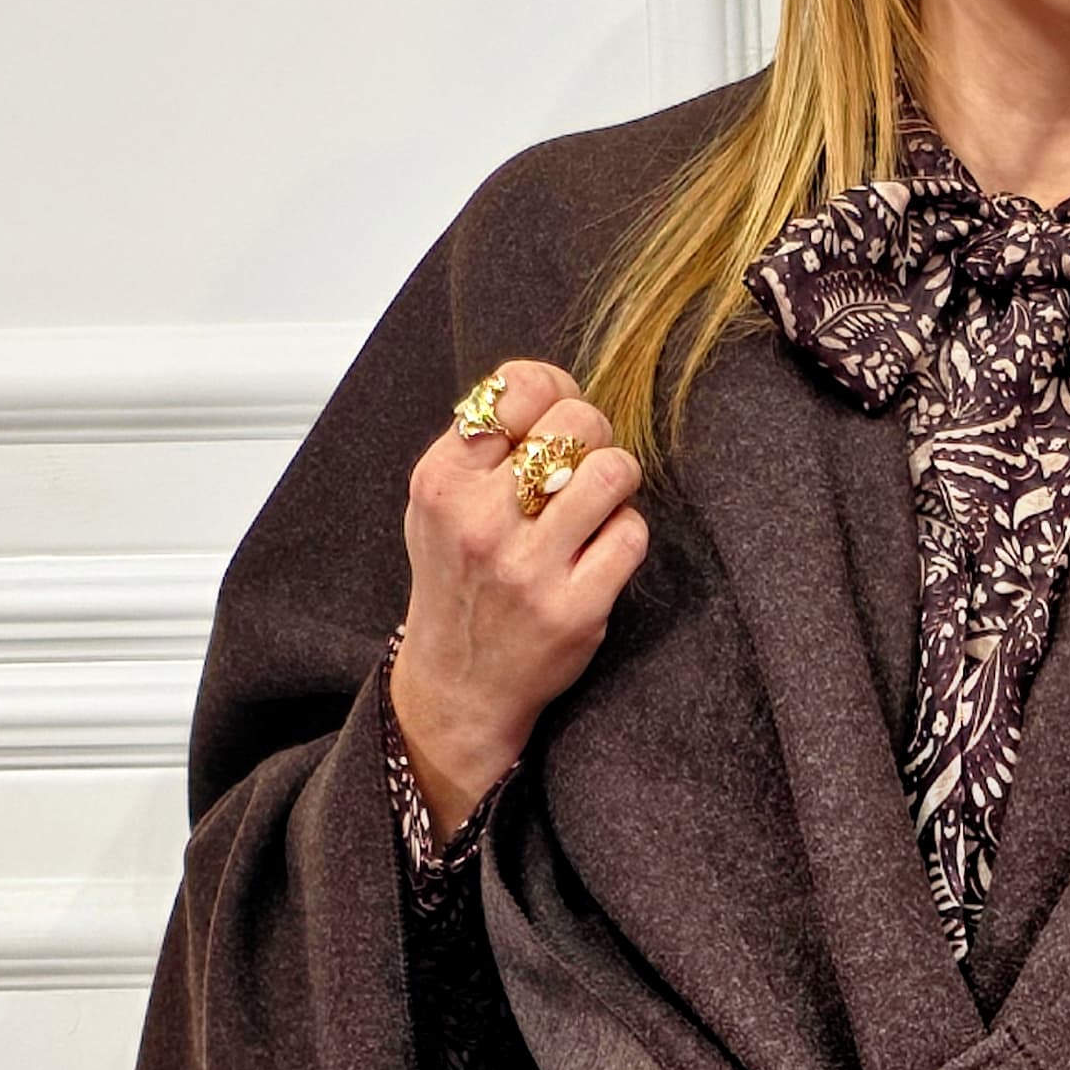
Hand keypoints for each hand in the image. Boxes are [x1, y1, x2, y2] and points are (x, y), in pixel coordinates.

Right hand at [390, 356, 648, 833]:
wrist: (458, 684)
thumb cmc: (457, 580)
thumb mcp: (438, 503)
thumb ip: (480, 443)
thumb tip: (547, 385)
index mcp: (442, 482)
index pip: (519, 388)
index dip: (553, 391)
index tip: (553, 418)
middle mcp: (480, 522)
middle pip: (577, 423)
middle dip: (592, 435)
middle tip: (581, 466)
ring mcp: (528, 568)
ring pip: (613, 472)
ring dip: (615, 482)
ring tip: (596, 505)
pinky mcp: (574, 609)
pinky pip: (631, 534)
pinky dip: (625, 536)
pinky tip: (599, 551)